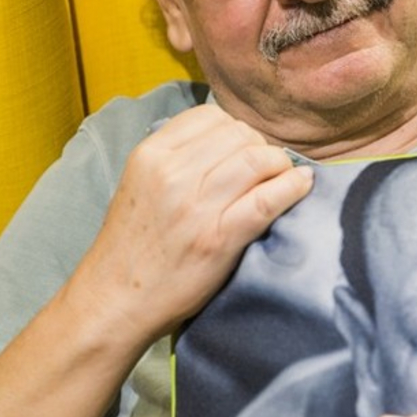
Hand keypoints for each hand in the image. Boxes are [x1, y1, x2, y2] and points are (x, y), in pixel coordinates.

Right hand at [76, 104, 313, 339]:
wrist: (115, 300)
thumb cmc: (132, 245)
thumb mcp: (140, 184)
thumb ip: (175, 158)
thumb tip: (226, 139)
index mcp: (151, 155)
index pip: (210, 116)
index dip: (236, 130)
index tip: (244, 148)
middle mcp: (171, 174)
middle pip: (239, 134)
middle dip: (260, 146)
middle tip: (266, 168)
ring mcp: (196, 207)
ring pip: (257, 159)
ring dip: (280, 165)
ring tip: (283, 178)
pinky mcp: (218, 239)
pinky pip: (268, 200)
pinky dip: (293, 187)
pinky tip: (301, 186)